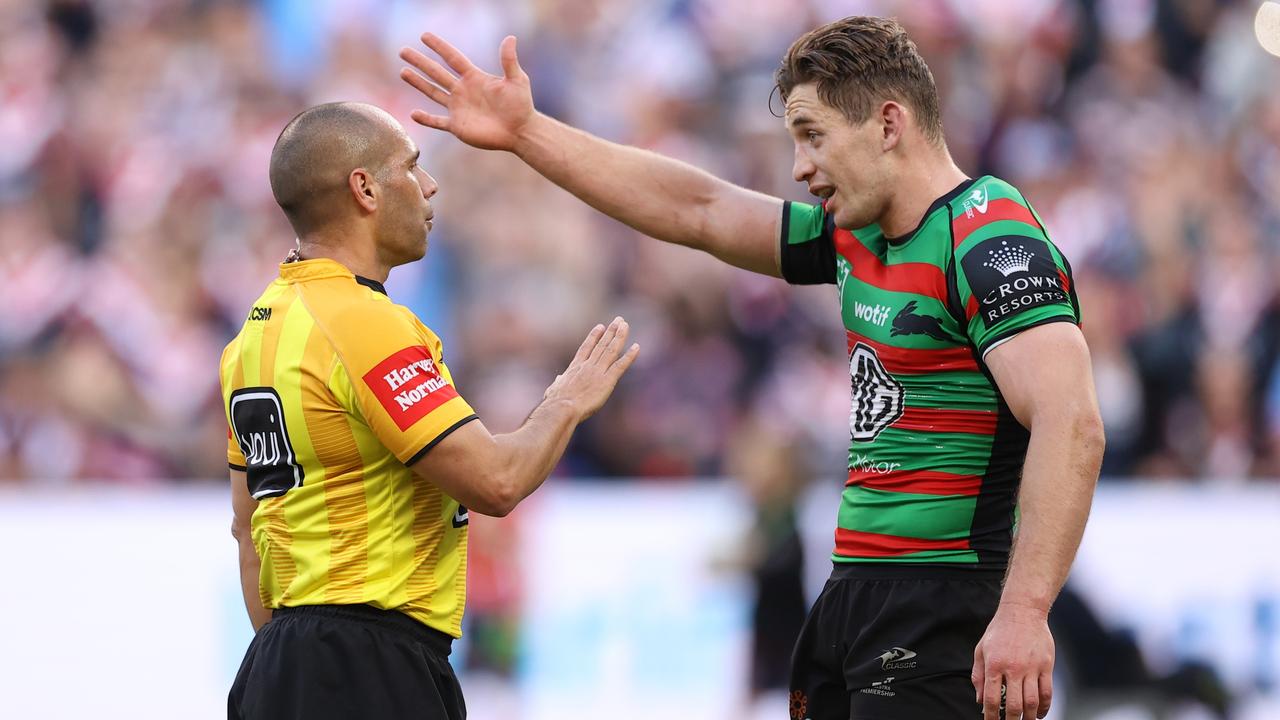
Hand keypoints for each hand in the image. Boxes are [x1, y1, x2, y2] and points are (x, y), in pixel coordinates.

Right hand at [400, 33, 534, 151]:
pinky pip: (438, 122)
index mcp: (474, 77)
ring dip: (418, 83)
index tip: (424, 36)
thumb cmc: (521, 105)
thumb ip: (509, 60)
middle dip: (420, 62)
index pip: (452, 58)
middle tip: (403, 50)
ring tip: (403, 72)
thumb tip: (510, 38)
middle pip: (436, 73)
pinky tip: (413, 114)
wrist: (520, 131)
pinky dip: (426, 119)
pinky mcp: (458, 126)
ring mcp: (459, 108)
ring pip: (433, 93)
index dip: (439, 47)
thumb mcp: (517, 80)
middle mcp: (463, 90)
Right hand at [544, 317, 638, 420]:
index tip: (600, 326)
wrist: (562, 407)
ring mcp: (598, 372)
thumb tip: (559, 379)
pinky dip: (629, 356)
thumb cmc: (556, 402)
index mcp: (575, 367)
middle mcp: (588, 366)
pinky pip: (620, 365)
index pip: (586, 348)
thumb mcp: (555, 389)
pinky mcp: (607, 381)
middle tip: (619, 320)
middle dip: (611, 331)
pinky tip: (636, 347)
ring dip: (619, 336)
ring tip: (625, 325)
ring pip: (611, 350)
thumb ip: (559, 382)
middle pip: (602, 345)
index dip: (594, 336)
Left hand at [972, 602, 1054, 719]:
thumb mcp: (981, 649)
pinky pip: (1047, 692)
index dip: (992, 716)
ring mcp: (1032, 668)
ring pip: (1032, 702)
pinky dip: (1044, 707)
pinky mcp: (1046, 666)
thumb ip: (978, 675)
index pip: (992, 699)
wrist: (1022, 611)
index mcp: (994, 665)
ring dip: (1029, 718)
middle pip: (1015, 705)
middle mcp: (1013, 668)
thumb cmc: (999, 631)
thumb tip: (980, 700)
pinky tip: (1039, 714)